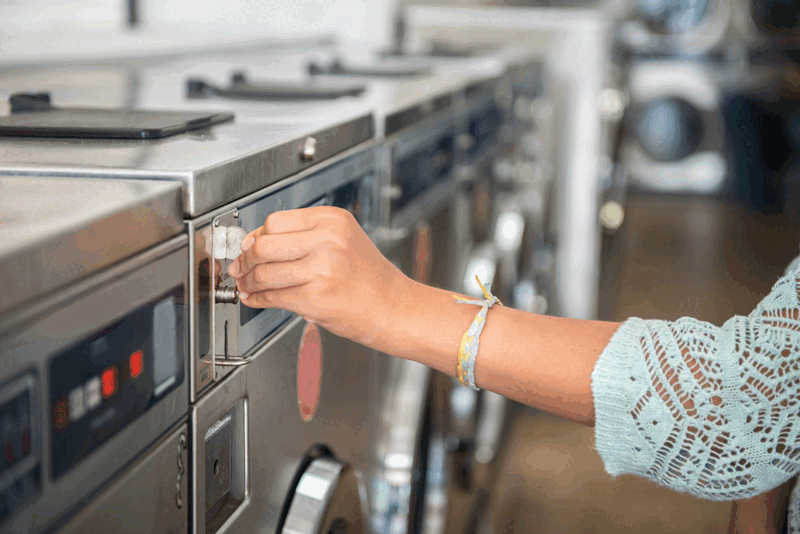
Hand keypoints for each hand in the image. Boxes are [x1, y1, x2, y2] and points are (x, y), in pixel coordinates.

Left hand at [227, 206, 408, 344]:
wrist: (393, 306)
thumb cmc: (368, 278)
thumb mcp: (342, 240)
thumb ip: (303, 236)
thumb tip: (255, 242)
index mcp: (332, 220)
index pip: (275, 221)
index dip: (256, 236)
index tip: (248, 247)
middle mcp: (327, 239)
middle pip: (264, 244)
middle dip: (245, 259)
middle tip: (240, 268)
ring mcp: (321, 268)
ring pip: (265, 272)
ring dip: (249, 282)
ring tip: (247, 286)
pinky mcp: (315, 297)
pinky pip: (273, 296)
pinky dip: (258, 299)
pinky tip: (255, 298)